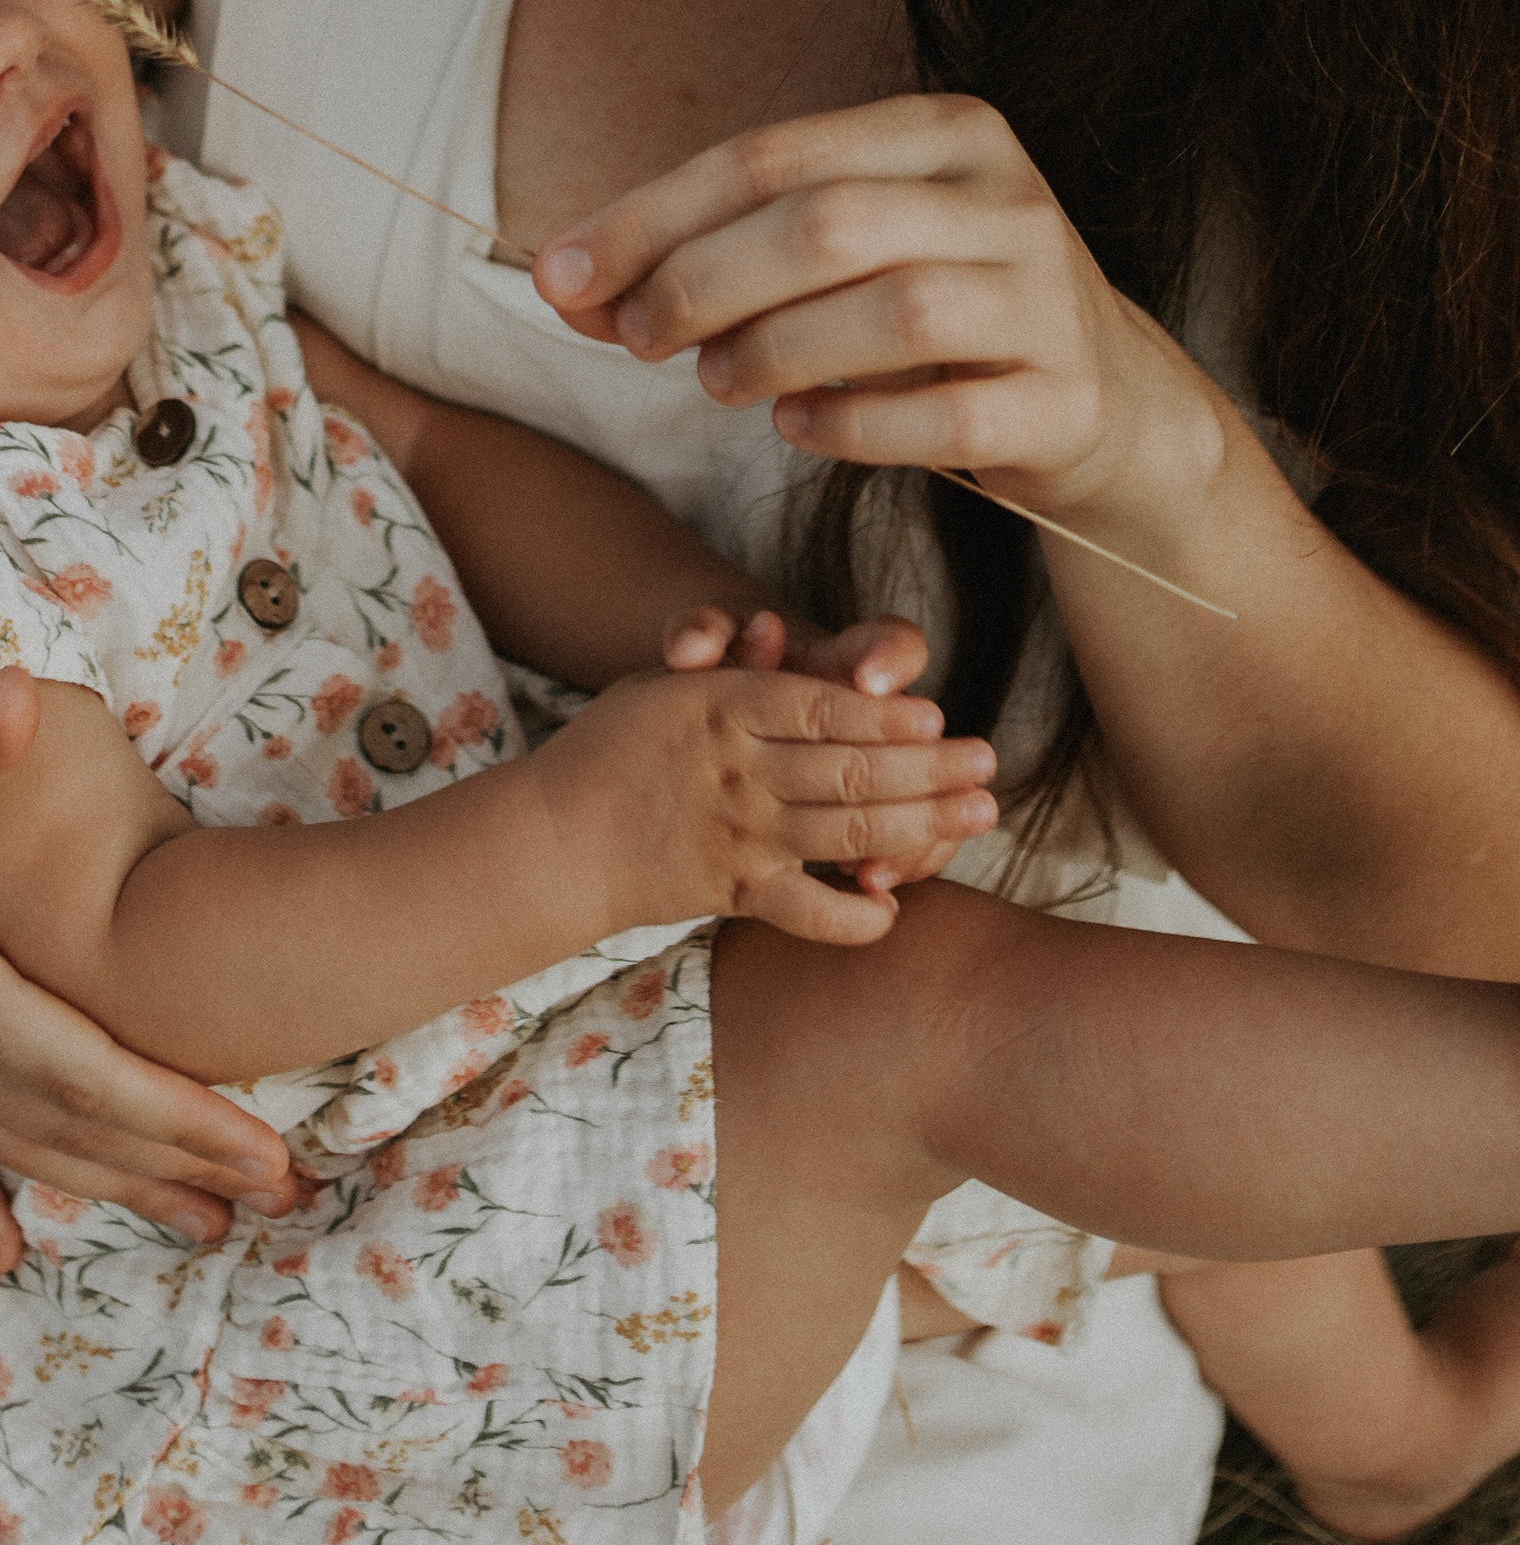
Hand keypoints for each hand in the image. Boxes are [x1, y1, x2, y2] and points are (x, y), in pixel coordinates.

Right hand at [0, 653, 295, 1274]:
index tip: (256, 1145)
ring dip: (107, 1178)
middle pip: (56, 1115)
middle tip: (284, 1194)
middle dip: (171, 1158)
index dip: (164, 1107)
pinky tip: (3, 1248)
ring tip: (205, 1226)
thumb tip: (24, 704)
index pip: (64, 1059)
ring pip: (8, 1134)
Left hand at [535, 95, 1220, 523]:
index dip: (652, 216)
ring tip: (717, 382)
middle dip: (703, 281)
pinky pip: (947, 414)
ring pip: (893, 311)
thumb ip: (718, 255)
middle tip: (637, 336)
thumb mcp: (842, 259)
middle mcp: (1006, 197)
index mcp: (944, 132)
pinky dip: (854, 424)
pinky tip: (799, 428)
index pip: (772, 155)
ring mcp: (1048, 299)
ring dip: (775, 350)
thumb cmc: (936, 318)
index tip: (558, 275)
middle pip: (826, 223)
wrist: (1106, 404)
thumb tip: (566, 282)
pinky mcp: (1068, 400)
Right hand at [537, 629, 997, 946]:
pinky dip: (853, 916)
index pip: (817, 705)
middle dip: (929, 767)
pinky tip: (893, 906)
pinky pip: (807, 912)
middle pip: (849, 769)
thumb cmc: (620, 746)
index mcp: (720, 706)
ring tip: (976, 813)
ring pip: (845, 833)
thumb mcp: (665, 685)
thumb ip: (731, 665)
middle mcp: (735, 770)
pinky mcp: (735, 893)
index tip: (935, 714)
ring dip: (921, 825)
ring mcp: (739, 835)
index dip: (882, 712)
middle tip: (988, 762)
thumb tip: (773, 627)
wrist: (557, 837)